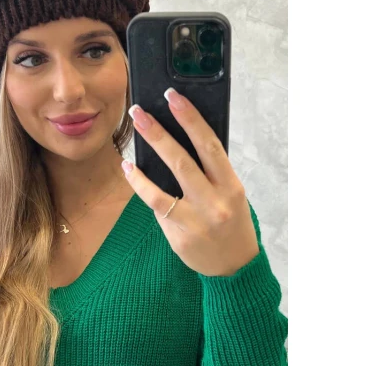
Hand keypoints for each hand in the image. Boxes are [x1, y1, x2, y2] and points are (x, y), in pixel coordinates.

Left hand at [122, 88, 258, 276]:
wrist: (234, 267)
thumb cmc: (232, 223)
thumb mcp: (231, 194)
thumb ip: (210, 173)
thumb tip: (180, 141)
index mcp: (231, 186)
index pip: (210, 146)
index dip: (191, 119)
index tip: (174, 98)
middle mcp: (215, 201)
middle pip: (184, 160)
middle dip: (159, 133)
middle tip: (139, 111)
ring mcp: (196, 219)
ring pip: (165, 184)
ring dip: (145, 157)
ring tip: (131, 135)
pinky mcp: (179, 233)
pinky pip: (156, 205)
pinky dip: (140, 185)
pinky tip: (129, 169)